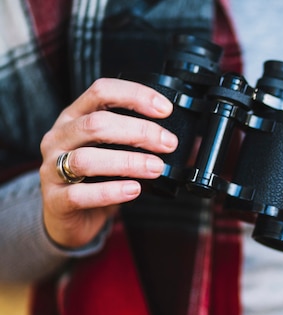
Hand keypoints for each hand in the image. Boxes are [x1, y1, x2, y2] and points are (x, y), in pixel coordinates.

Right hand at [39, 78, 176, 248]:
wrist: (69, 217)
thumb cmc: (97, 179)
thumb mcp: (118, 153)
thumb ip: (146, 144)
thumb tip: (194, 145)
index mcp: (75, 117)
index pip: (101, 91)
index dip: (135, 95)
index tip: (165, 109)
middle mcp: (59, 137)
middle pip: (96, 124)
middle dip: (139, 132)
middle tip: (168, 143)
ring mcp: (52, 168)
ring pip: (86, 159)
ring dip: (129, 162)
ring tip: (156, 168)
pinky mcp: (55, 200)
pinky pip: (80, 194)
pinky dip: (111, 191)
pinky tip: (134, 190)